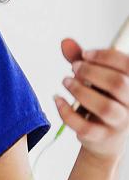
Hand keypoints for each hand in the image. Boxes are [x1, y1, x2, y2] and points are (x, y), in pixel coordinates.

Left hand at [55, 38, 128, 163]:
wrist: (103, 137)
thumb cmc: (100, 100)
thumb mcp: (92, 77)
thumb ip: (80, 59)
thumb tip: (65, 42)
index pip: (128, 65)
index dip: (106, 56)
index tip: (86, 54)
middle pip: (119, 84)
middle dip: (92, 72)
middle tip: (74, 68)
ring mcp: (119, 122)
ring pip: (105, 107)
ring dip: (80, 91)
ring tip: (65, 82)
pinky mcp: (102, 137)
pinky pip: (86, 126)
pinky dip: (66, 112)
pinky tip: (57, 99)